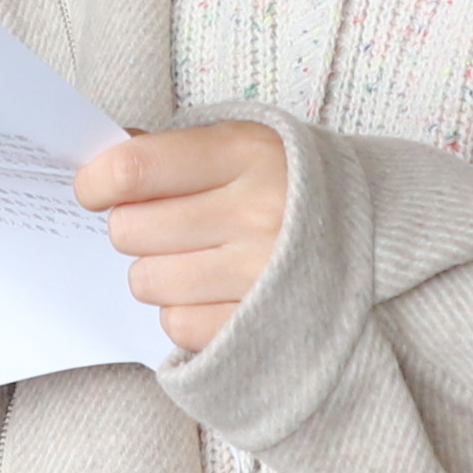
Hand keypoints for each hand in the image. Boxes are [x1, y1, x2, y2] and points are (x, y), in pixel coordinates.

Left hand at [78, 123, 286, 356]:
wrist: (378, 236)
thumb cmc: (288, 184)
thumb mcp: (242, 144)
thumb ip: (172, 149)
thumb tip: (99, 162)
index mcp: (247, 154)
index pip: (135, 169)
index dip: (97, 180)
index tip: (94, 188)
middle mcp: (256, 214)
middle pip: (130, 230)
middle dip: (131, 226)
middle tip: (162, 223)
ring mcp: (259, 277)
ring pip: (146, 281)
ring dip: (156, 270)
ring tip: (194, 256)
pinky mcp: (259, 328)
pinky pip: (175, 324)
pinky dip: (182, 309)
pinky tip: (213, 289)